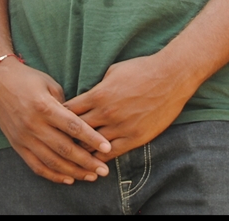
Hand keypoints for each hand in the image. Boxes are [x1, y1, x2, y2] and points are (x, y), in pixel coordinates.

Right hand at [0, 58, 111, 184]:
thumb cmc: (28, 79)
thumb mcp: (50, 85)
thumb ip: (66, 105)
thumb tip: (82, 124)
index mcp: (44, 107)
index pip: (72, 126)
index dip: (91, 138)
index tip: (108, 147)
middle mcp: (33, 125)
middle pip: (64, 148)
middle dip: (87, 161)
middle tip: (104, 170)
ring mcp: (24, 137)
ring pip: (52, 161)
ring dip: (73, 172)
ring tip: (91, 176)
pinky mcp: (17, 146)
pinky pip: (36, 166)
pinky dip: (53, 175)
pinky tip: (68, 179)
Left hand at [64, 55, 195, 161]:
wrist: (171, 77)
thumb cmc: (142, 69)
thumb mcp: (113, 71)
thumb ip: (98, 87)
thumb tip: (87, 96)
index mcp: (98, 95)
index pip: (69, 111)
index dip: (60, 117)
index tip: (57, 122)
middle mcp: (106, 113)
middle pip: (76, 132)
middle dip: (67, 136)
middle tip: (61, 142)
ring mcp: (121, 127)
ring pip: (92, 146)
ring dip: (83, 150)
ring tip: (75, 154)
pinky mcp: (135, 138)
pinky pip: (112, 154)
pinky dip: (101, 157)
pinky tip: (95, 160)